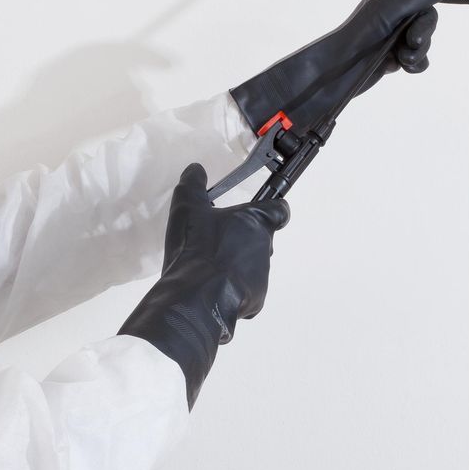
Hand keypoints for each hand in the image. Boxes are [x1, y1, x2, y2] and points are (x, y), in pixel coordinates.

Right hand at [119, 164, 291, 406]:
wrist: (197, 295)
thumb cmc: (198, 246)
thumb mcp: (188, 206)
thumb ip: (193, 183)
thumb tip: (196, 169)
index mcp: (255, 222)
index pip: (280, 210)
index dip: (272, 208)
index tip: (263, 208)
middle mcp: (264, 248)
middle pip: (262, 240)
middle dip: (243, 239)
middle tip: (218, 240)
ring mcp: (262, 276)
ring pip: (253, 266)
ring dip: (236, 265)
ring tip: (208, 266)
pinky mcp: (256, 300)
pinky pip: (246, 292)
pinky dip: (232, 290)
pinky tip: (210, 287)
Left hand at [231, 0, 468, 135]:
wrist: (337, 73)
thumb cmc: (357, 36)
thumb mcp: (391, 9)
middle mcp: (396, 9)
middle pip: (433, 18)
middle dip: (426, 32)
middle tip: (410, 41)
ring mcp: (396, 33)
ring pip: (428, 41)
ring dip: (418, 51)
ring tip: (399, 57)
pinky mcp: (394, 55)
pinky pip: (421, 59)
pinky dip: (414, 65)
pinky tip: (399, 68)